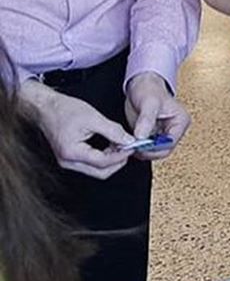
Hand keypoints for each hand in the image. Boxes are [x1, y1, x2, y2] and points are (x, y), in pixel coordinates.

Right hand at [18, 79, 132, 179]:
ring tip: (120, 144)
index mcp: (72, 153)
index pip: (103, 162)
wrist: (46, 107)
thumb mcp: (93, 118)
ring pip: (96, 170)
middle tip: (129, 148)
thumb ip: (113, 131)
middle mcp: (68, 162)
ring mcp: (68, 162)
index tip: (132, 147)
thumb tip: (128, 140)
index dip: (121, 155)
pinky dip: (103, 157)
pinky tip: (111, 145)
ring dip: (111, 160)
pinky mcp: (70, 158)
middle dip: (117, 161)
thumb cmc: (64, 110)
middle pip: (100, 172)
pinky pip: (90, 164)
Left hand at [125, 72, 189, 158]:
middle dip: (147, 151)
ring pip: (154, 151)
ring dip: (141, 151)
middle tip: (132, 147)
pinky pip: (146, 147)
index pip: (170, 143)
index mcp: (180, 121)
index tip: (140, 144)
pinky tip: (128, 143)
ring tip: (128, 145)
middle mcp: (174, 129)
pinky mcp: (152, 135)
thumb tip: (142, 137)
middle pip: (163, 150)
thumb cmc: (149, 89)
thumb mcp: (149, 103)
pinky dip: (136, 147)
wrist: (141, 85)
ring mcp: (163, 133)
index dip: (155, 147)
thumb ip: (146, 120)